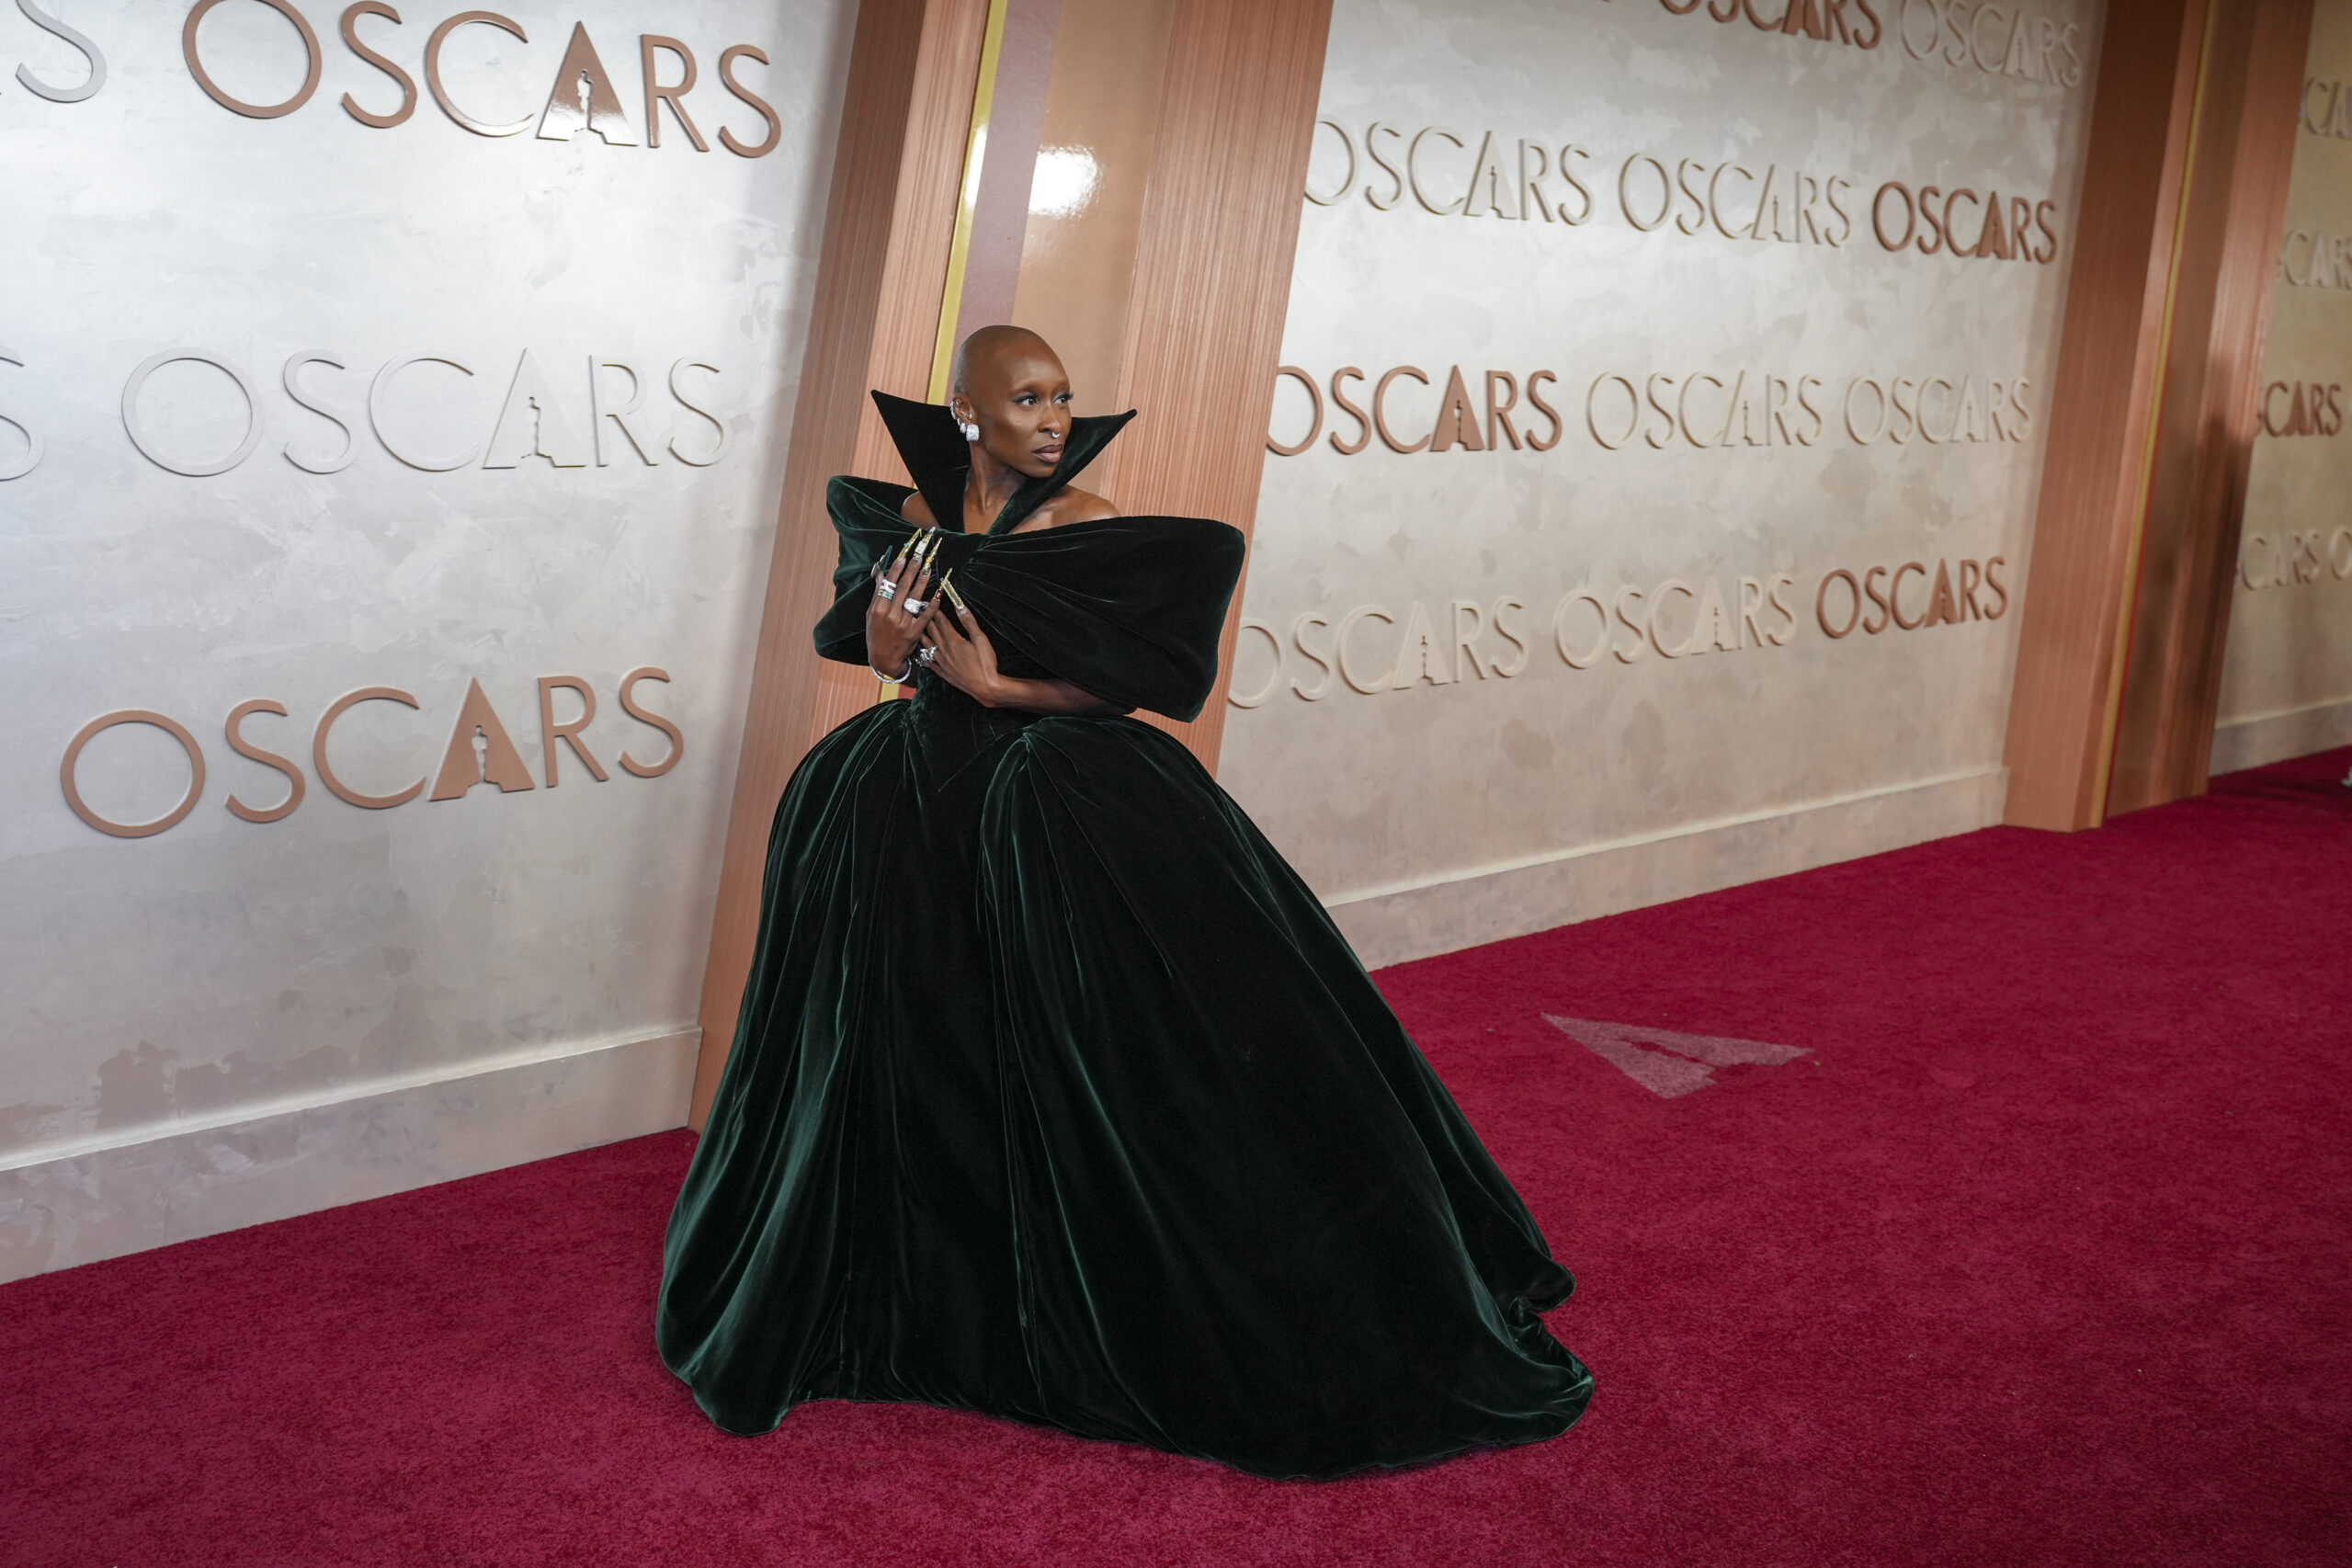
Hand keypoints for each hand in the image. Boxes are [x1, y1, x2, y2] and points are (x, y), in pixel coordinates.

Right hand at [865, 543, 940, 677]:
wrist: (883, 659)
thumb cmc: (876, 635)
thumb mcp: (871, 615)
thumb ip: (877, 594)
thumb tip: (881, 574)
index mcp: (878, 609)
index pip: (889, 584)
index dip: (897, 568)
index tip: (904, 555)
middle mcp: (891, 615)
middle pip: (903, 587)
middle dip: (912, 570)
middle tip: (919, 556)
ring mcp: (904, 624)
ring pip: (915, 598)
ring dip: (922, 582)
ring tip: (928, 569)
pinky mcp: (915, 632)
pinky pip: (925, 615)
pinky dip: (932, 604)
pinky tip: (938, 593)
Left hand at [919, 599, 1002, 704]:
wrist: (985, 687)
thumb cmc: (985, 663)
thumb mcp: (980, 639)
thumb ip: (969, 622)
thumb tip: (960, 607)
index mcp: (953, 641)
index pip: (942, 622)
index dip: (936, 611)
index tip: (931, 603)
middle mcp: (945, 651)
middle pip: (933, 632)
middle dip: (927, 620)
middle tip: (920, 611)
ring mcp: (943, 663)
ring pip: (928, 646)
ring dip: (922, 636)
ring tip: (917, 629)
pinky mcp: (945, 673)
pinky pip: (931, 664)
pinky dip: (926, 658)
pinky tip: (924, 656)